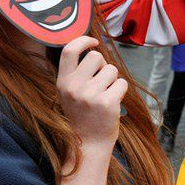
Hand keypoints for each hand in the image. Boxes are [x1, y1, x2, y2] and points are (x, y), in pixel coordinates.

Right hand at [57, 37, 126, 153]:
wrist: (88, 144)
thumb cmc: (83, 115)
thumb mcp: (70, 93)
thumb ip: (78, 73)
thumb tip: (95, 49)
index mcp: (62, 82)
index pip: (68, 50)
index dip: (83, 40)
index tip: (94, 42)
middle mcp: (74, 87)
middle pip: (96, 57)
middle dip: (103, 66)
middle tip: (101, 82)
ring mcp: (90, 95)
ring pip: (112, 70)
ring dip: (113, 80)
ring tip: (105, 95)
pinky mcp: (107, 103)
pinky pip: (122, 83)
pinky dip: (121, 91)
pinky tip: (113, 103)